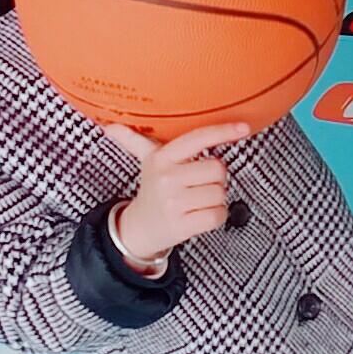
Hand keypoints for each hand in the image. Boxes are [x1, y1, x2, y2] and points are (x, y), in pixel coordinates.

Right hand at [104, 122, 249, 259]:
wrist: (139, 228)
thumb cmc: (153, 189)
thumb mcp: (146, 160)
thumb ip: (133, 139)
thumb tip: (108, 125)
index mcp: (162, 157)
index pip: (198, 138)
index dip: (222, 132)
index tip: (244, 128)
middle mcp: (166, 177)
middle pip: (218, 168)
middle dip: (216, 178)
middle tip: (200, 183)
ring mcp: (173, 202)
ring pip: (220, 193)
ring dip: (216, 198)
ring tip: (197, 200)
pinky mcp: (182, 224)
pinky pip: (217, 215)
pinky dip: (216, 216)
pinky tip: (201, 214)